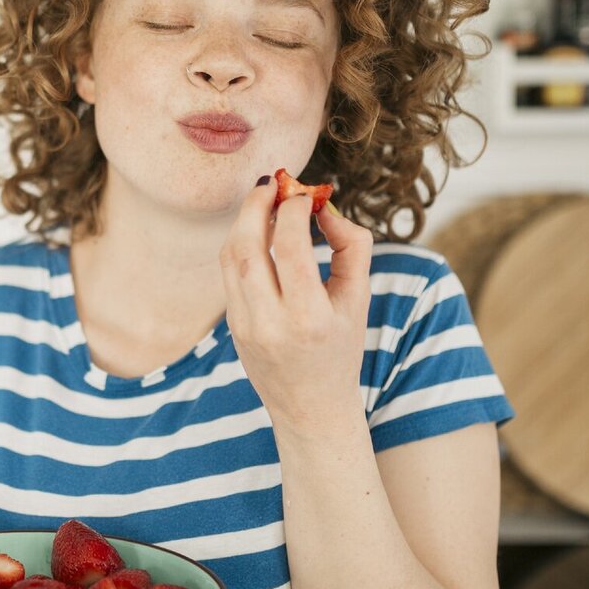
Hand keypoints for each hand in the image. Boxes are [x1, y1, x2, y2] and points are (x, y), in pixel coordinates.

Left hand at [219, 176, 372, 435]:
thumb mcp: (359, 299)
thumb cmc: (341, 347)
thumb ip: (351, 246)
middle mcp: (271, 323)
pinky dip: (240, 244)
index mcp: (309, 318)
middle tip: (273, 183)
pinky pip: (228, 273)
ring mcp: (244, 326)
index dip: (293, 210)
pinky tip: (257, 231)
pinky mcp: (230, 326)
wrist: (310, 406)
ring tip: (265, 200)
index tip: (304, 193)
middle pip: (248, 248)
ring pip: (230, 258)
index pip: (290, 248)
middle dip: (257, 206)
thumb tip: (322, 206)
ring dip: (244, 221)